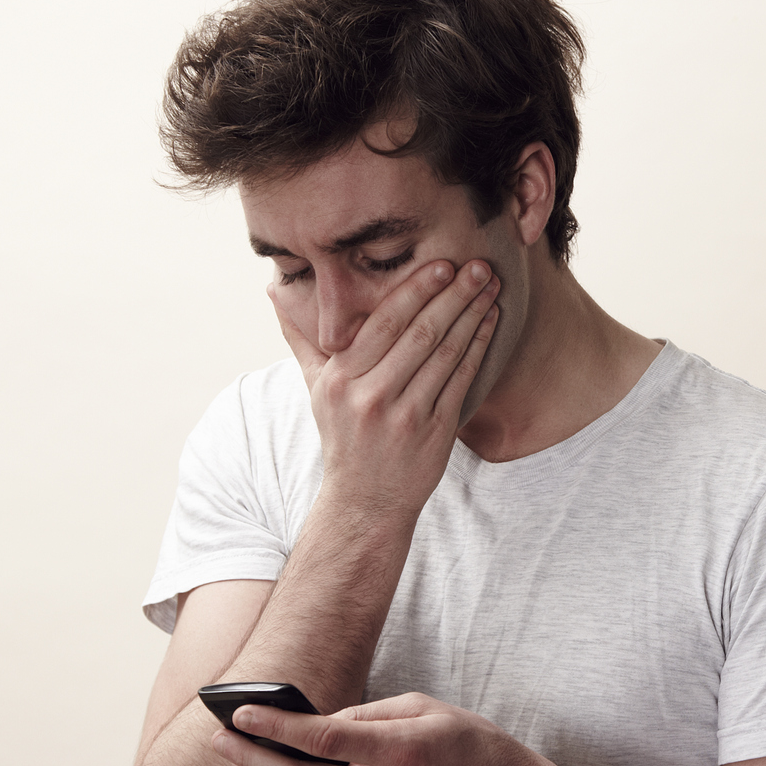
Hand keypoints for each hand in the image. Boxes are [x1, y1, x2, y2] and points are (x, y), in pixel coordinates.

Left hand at [209, 693, 549, 765]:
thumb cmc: (473, 747)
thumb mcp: (428, 708)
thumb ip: (370, 713)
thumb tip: (319, 721)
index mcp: (399, 753)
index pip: (322, 740)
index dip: (275, 727)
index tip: (241, 712)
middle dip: (249, 759)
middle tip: (218, 736)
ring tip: (232, 757)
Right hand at [269, 260, 499, 516]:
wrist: (365, 501)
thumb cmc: (344, 436)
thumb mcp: (315, 389)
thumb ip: (302, 339)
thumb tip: (274, 292)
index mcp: (340, 379)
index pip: (383, 324)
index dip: (416, 290)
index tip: (441, 264)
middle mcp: (370, 396)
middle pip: (419, 334)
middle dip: (452, 295)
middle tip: (478, 266)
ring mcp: (404, 416)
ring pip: (444, 353)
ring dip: (472, 316)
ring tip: (491, 286)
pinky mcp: (433, 432)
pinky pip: (460, 380)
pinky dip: (478, 347)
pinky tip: (490, 322)